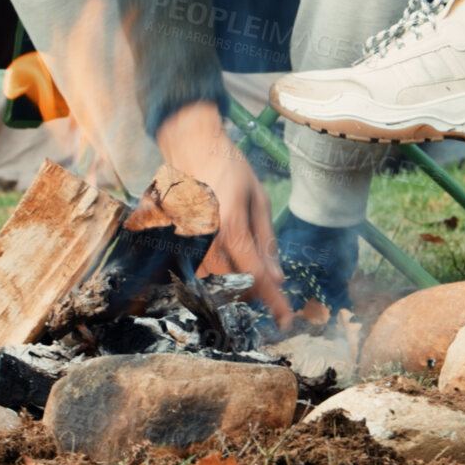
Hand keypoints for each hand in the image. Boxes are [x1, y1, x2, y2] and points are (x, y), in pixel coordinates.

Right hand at [156, 101, 289, 327]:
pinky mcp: (178, 239)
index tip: (285, 319)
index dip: (274, 301)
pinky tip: (230, 260)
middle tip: (273, 294)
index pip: (257, 275)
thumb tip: (278, 277)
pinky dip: (219, 272)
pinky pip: (201, 268)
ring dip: (237, 284)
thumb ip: (267, 240)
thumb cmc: (229, 166)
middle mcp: (206, 237)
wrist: (191, 145)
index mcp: (231, 225)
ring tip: (252, 273)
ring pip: (216, 281)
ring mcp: (188, 240)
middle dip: (257, 293)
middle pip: (235, 284)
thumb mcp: (259, 198)